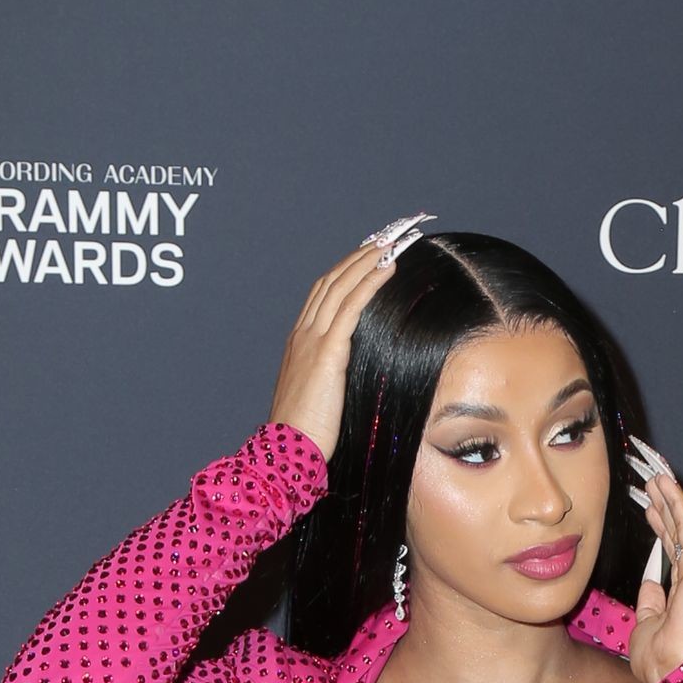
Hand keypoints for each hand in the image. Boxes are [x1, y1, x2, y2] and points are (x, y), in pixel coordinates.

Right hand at [267, 215, 427, 460]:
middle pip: (334, 278)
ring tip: (395, 239)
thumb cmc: (308, 434)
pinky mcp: (326, 353)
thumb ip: (337, 377)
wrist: (288, 451)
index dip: (348, 267)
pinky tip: (388, 267)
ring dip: (370, 257)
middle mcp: (304, 332)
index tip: (371, 251)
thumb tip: (359, 375)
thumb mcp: (323, 396)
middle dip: (362, 252)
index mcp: (301, 341)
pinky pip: (351, 307)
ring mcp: (312, 340)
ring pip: (343, 285)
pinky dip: (370, 282)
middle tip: (389, 231)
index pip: (326, 291)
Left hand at [627, 447, 682, 682]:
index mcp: (680, 595)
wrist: (675, 671)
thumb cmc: (659, 659)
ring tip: (657, 476)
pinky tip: (666, 484)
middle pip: (676, 535)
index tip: (649, 510)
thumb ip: (649, 602)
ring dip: (669, 500)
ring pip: (682, 526)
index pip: (670, 553)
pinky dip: (676, 504)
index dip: (659, 529)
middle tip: (652, 484)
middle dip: (663, 508)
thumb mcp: (645, 625)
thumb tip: (649, 581)